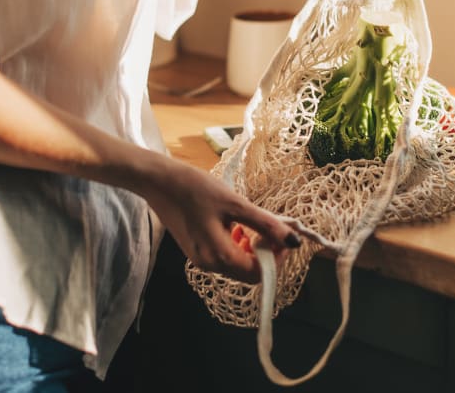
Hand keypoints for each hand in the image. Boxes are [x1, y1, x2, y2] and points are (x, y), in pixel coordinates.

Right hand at [140, 160, 299, 283]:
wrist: (159, 182)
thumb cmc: (196, 188)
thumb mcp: (236, 204)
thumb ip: (266, 224)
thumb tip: (295, 241)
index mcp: (219, 257)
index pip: (259, 273)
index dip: (277, 258)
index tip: (284, 236)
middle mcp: (209, 265)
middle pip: (249, 273)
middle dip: (266, 254)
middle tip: (271, 229)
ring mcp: (201, 260)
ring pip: (238, 265)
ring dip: (251, 249)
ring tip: (251, 224)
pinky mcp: (196, 252)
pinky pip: (225, 257)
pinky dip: (237, 245)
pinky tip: (235, 225)